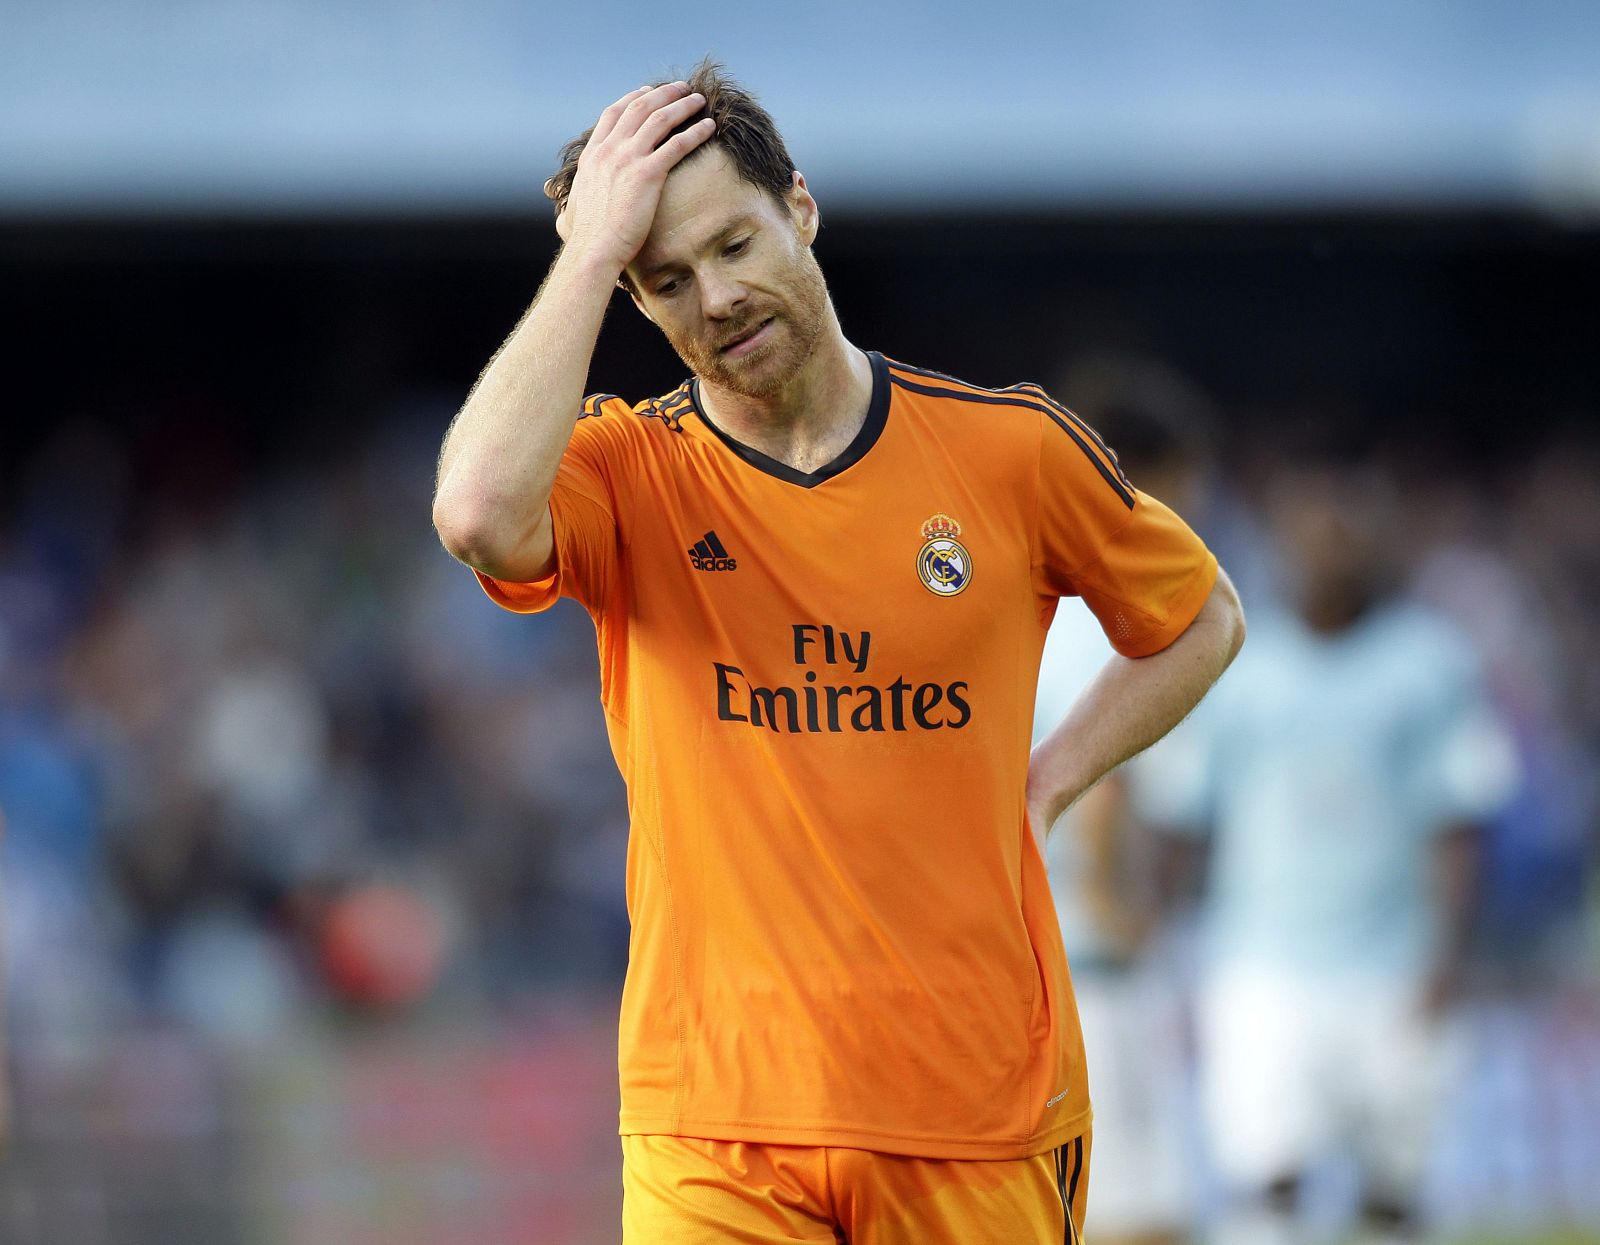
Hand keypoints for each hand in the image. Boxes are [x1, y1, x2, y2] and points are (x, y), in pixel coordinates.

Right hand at [549, 82, 716, 270]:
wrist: (594, 249)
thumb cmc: (589, 237)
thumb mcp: (578, 203)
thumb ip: (583, 191)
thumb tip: (576, 202)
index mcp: (593, 155)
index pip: (613, 114)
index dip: (632, 98)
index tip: (647, 91)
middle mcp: (609, 150)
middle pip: (639, 108)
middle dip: (663, 94)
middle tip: (681, 88)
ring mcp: (628, 159)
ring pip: (660, 119)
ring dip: (682, 105)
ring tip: (699, 100)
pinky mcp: (647, 174)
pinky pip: (677, 144)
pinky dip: (695, 131)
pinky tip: (708, 126)